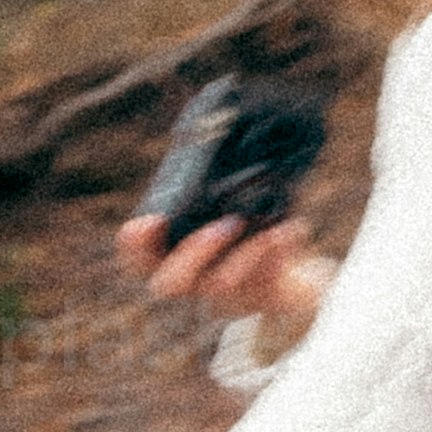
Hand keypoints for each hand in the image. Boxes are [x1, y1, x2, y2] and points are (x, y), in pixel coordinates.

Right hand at [118, 203, 335, 353]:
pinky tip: (292, 229)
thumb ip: (216, 186)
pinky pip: (268, 288)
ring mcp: (228, 297)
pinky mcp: (264, 299)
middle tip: (226, 225)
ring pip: (222, 287)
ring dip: (245, 254)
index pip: (140, 259)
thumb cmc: (253, 229)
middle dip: (193, 253)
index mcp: (178, 258)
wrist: (295, 272)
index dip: (136, 244)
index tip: (149, 220)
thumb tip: (215, 132)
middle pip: (170, 284)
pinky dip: (279, 253)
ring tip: (269, 228)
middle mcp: (197, 282)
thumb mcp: (232, 205)